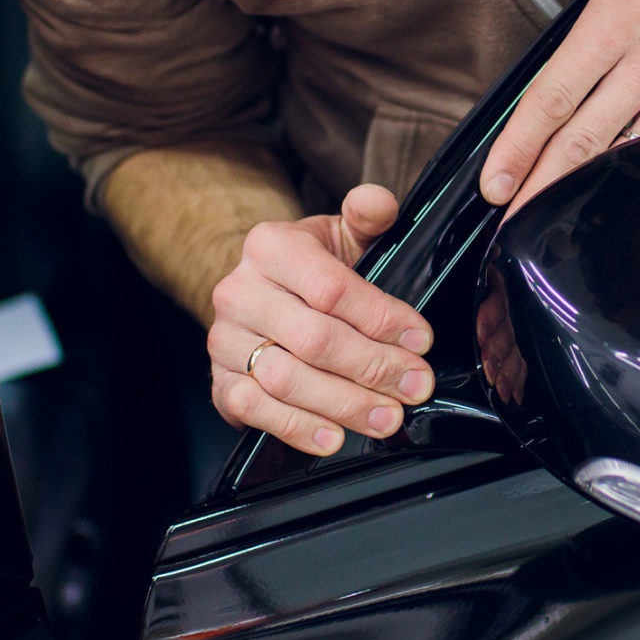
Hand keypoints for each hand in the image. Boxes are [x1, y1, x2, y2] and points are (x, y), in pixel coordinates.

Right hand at [207, 184, 435, 454]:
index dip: (381, 318)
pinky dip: (297, 428)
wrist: (261, 293)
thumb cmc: (312, 266)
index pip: (331, 288)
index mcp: (270, 246)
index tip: (420, 339)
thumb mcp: (341, 232)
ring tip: (387, 416)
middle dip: (373, 368)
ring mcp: (224, 340)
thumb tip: (379, 203)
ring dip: (344, 404)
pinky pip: (254, 410)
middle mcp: (239, 291)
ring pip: (287, 379)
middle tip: (415, 385)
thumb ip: (368, 214)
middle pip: (314, 340)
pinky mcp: (220, 382)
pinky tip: (333, 436)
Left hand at [480, 0, 639, 212]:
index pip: (552, 95)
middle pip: (580, 142)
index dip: (517, 144)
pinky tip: (627, 196)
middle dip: (538, 189)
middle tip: (509, 223)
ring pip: (625, 155)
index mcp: (618, 20)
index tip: (494, 178)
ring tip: (557, 225)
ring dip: (586, 193)